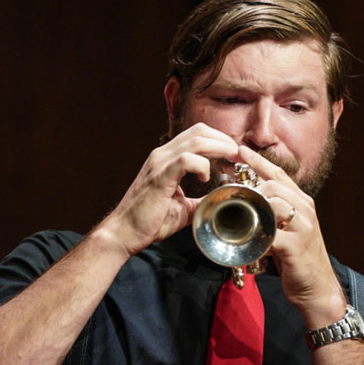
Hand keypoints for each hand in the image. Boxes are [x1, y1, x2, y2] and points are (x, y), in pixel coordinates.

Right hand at [100, 123, 238, 256]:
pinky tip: (206, 177)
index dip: (219, 140)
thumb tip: (221, 201)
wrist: (124, 233)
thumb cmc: (150, 221)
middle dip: (224, 140)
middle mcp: (162, 155)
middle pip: (199, 131)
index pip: (197, 135)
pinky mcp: (160, 176)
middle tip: (238, 154)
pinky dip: (202, 165)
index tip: (234, 154)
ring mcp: (160, 163)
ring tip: (231, 159)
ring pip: (196, 140)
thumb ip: (200, 200)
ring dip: (219, 147)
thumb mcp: (183, 208)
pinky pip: (186, 159)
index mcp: (167, 159)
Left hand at [238, 146, 347, 327]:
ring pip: (275, 203)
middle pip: (274, 185)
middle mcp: (305, 209)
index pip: (278, 174)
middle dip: (252, 188)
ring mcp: (303, 226)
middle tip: (234, 196)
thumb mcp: (288, 229)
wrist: (317, 287)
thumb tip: (249, 204)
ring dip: (255, 209)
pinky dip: (258, 236)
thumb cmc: (297, 258)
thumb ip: (273, 214)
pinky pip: (272, 233)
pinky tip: (250, 241)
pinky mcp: (296, 245)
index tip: (239, 150)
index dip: (258, 161)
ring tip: (242, 218)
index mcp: (302, 202)